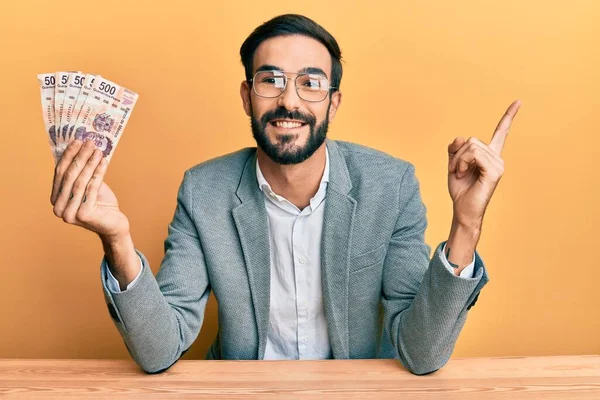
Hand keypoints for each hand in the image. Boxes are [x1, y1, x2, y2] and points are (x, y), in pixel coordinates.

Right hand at [51, 139, 129, 240]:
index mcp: (55, 199)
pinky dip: (98, 173)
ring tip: (98, 150)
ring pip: (80, 181)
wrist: (114, 224)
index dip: (68, 155)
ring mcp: (69, 213)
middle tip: (89, 142)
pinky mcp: (83, 214)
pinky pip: (91, 188)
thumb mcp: (87, 185)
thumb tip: (79, 146)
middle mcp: (58, 208)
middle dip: (80, 157)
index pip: (59, 172)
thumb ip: (80, 172)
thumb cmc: (101, 203)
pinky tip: (104, 162)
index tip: (77, 140)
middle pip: (69, 175)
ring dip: (90, 163)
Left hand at [447, 100, 520, 228]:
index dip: (508, 116)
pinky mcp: (495, 171)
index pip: (501, 132)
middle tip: (455, 170)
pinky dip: (462, 163)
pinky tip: (462, 174)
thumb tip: (460, 138)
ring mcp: (498, 164)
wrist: (462, 210)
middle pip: (471, 140)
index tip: (518, 101)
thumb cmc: (460, 189)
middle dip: (457, 154)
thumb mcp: (453, 164)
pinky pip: (474, 154)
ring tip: (459, 174)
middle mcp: (497, 158)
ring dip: (458, 160)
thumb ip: (456, 148)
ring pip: (471, 146)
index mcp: (490, 155)